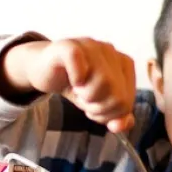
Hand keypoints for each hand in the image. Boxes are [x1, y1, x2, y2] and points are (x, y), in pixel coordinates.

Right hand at [1, 38, 135, 132]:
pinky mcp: (69, 46)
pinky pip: (80, 67)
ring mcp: (90, 45)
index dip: (109, 114)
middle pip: (117, 95)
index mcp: (124, 63)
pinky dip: (75, 80)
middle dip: (98, 108)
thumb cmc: (76, 85)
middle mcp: (110, 51)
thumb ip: (115, 116)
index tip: (96, 107)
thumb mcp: (98, 103)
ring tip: (78, 90)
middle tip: (85, 100)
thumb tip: (121, 126)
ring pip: (103, 82)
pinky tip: (72, 80)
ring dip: (86, 96)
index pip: (126, 101)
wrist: (46, 70)